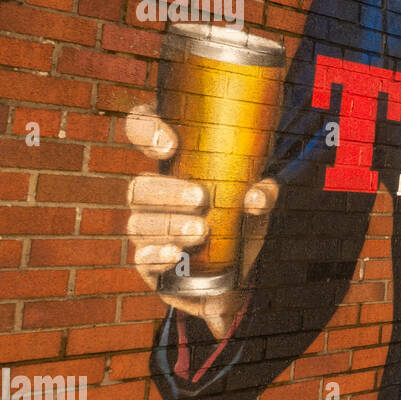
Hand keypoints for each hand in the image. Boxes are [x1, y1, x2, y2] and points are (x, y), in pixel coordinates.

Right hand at [125, 104, 277, 336]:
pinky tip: (175, 255)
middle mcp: (152, 194)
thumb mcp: (256, 199)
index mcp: (172, 165)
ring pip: (138, 222)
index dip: (145, 131)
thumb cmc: (239, 218)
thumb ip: (263, 191)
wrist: (236, 268)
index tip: (170, 145)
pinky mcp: (149, 261)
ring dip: (169, 226)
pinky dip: (157, 255)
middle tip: (201, 199)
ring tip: (202, 231)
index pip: (141, 131)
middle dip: (168, 192)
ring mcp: (147, 228)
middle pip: (138, 187)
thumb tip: (256, 198)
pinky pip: (141, 258)